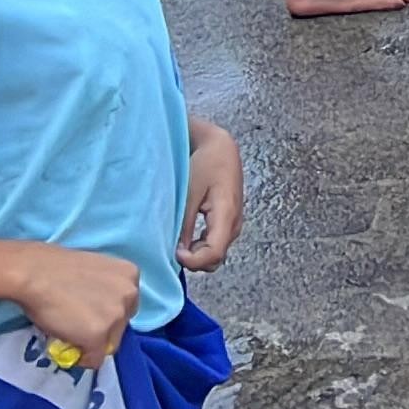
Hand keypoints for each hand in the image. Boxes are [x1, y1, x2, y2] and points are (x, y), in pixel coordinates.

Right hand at [14, 244, 141, 366]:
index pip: (126, 306)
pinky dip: (81, 358)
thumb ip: (105, 291)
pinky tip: (66, 343)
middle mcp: (130, 294)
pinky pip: (94, 360)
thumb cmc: (56, 268)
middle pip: (121, 327)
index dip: (107, 314)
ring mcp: (116, 316)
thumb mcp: (94, 273)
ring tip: (69, 333)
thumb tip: (98, 312)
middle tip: (78, 326)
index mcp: (130, 274)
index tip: (90, 315)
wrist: (33, 273)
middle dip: (102, 330)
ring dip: (92, 343)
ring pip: (109, 344)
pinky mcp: (99, 336)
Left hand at [179, 119, 243, 271]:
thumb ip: (185, 224)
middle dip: (194, 261)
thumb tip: (177, 252)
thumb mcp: (190, 192)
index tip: (174, 252)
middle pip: (216, 258)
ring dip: (197, 255)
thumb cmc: (205, 164)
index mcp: (227, 215)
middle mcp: (235, 224)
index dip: (193, 261)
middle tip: (172, 248)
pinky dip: (201, 247)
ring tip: (177, 242)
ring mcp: (234, 224)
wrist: (221, 147)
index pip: (214, 253)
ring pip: (216, 254)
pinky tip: (187, 238)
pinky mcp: (229, 222)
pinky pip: (216, 244)